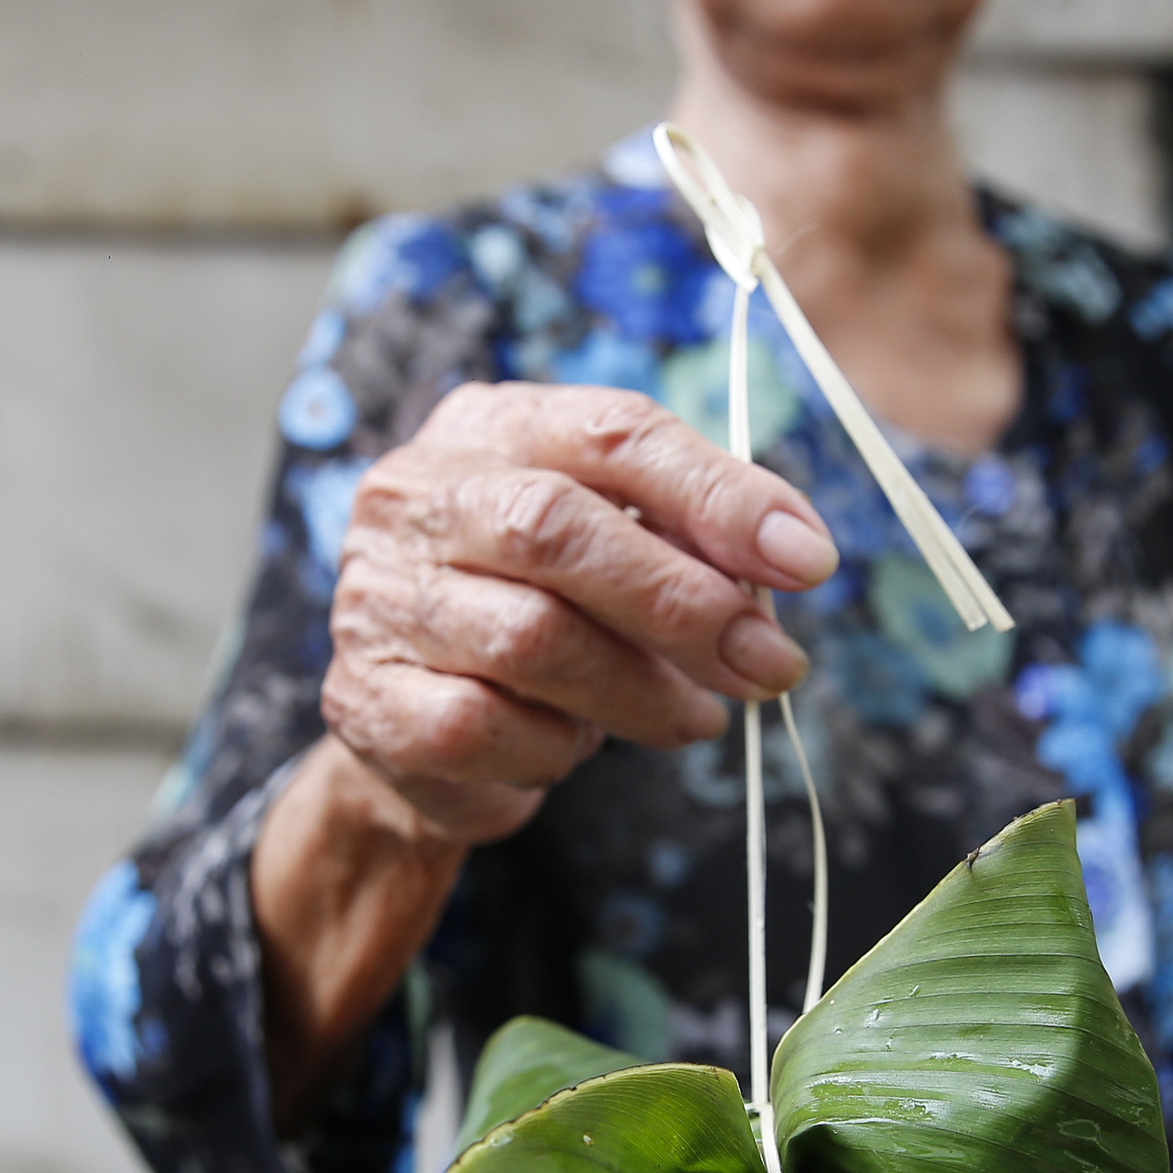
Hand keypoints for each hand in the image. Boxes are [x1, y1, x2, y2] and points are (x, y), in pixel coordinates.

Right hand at [321, 381, 839, 847]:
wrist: (426, 726)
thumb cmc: (549, 608)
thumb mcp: (623, 546)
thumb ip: (694, 537)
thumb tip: (786, 561)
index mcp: (492, 427)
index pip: (610, 432)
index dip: (718, 494)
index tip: (806, 560)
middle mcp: (417, 494)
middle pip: (557, 527)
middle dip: (684, 602)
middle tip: (769, 665)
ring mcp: (379, 595)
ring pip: (532, 637)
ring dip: (640, 690)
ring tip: (693, 716)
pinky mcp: (366, 698)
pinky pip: (484, 725)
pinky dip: (557, 745)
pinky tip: (579, 745)